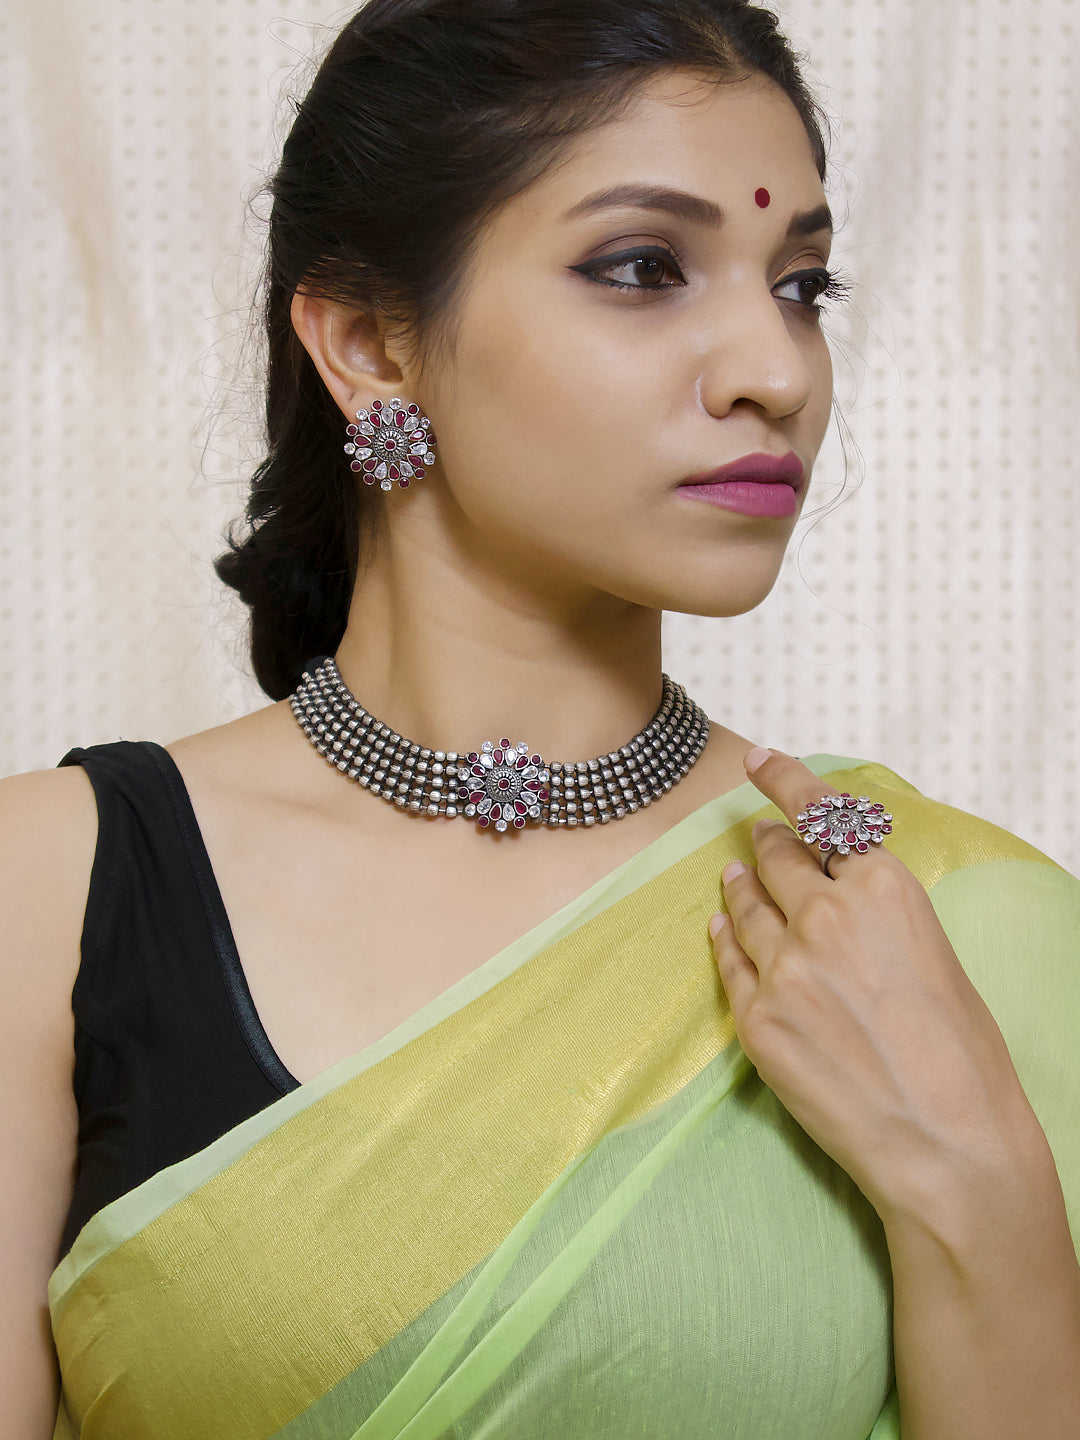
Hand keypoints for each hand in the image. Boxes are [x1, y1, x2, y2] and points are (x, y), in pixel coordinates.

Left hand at [709, 748, 1037, 1223]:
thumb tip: (838, 885)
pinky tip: (722, 928)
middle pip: (776, 856)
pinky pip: (728, 961)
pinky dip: (725, 938)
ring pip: (744, 904)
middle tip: (758, 834)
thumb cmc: (960, 1055)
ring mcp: (784, 967)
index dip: (784, 780)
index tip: (759, 761)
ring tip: (735, 876)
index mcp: (883, 889)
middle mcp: (826, 916)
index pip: (821, 814)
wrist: (947, 1144)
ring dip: (740, 885)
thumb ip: (877, 909)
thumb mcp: (932, 951)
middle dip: (767, 841)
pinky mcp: (756, 1019)